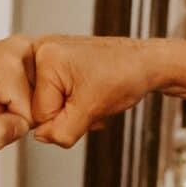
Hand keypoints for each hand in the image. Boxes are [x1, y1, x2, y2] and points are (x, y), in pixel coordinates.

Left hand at [0, 36, 35, 149]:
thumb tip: (24, 127)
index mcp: (9, 66)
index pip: (32, 116)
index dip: (6, 123)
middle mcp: (18, 50)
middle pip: (35, 103)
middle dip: (9, 112)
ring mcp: (19, 48)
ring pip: (32, 97)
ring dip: (8, 104)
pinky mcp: (17, 53)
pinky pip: (27, 88)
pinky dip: (8, 95)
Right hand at [31, 36, 157, 147]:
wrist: (147, 63)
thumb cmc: (126, 74)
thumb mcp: (91, 110)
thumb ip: (60, 131)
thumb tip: (40, 136)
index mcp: (45, 56)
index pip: (38, 113)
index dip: (64, 119)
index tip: (86, 106)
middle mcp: (43, 51)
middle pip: (41, 107)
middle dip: (67, 114)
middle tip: (91, 102)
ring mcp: (50, 56)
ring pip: (51, 104)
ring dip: (73, 111)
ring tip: (93, 97)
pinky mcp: (58, 63)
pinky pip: (57, 95)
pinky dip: (74, 102)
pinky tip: (90, 95)